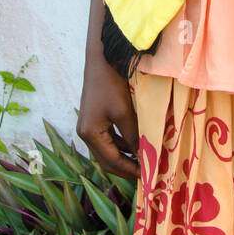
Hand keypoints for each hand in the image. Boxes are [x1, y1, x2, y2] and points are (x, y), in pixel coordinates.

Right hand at [77, 58, 139, 181]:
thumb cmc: (111, 84)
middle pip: (106, 160)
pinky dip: (120, 146)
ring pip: (107, 151)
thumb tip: (144, 156)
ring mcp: (88, 126)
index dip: (130, 170)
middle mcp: (85, 133)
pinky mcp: (93, 119)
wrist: (101, 59)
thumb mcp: (124, 112)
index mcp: (90, 134)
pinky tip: (134, 146)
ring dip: (123, 158)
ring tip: (142, 162)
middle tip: (146, 173)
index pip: (111, 161)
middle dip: (126, 168)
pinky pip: (107, 139)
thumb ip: (133, 136)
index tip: (148, 175)